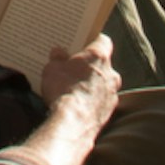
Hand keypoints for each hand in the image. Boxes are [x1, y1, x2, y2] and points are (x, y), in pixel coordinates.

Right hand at [0, 38, 120, 164]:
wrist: (73, 124)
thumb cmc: (63, 91)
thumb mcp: (52, 69)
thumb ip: (57, 59)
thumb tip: (58, 53)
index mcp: (98, 56)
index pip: (102, 40)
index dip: (92, 40)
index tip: (82, 43)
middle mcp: (111, 73)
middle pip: (103, 63)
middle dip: (90, 65)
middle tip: (73, 68)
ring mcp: (113, 94)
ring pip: (104, 84)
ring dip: (93, 85)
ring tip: (74, 89)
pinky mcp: (110, 112)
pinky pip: (102, 101)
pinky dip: (93, 101)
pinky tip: (79, 105)